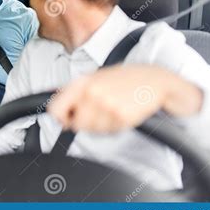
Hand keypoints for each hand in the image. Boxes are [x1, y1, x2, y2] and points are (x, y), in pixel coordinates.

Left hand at [48, 65, 202, 132]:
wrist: (154, 80)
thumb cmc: (123, 79)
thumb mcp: (94, 78)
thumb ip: (74, 93)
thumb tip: (56, 112)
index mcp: (82, 82)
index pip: (56, 109)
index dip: (61, 118)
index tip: (67, 119)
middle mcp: (91, 92)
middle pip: (75, 124)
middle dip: (85, 123)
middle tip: (98, 113)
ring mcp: (106, 105)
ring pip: (92, 129)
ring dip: (100, 125)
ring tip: (111, 110)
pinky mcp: (120, 116)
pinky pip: (109, 131)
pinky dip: (114, 126)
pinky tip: (121, 113)